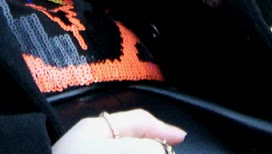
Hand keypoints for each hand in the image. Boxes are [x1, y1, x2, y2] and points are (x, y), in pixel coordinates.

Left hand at [51, 110, 186, 153]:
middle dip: (153, 147)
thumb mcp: (114, 149)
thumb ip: (143, 146)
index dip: (163, 128)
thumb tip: (161, 150)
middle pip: (133, 141)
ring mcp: (88, 153)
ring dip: (142, 151)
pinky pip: (112, 153)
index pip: (137, 121)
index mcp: (97, 128)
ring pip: (125, 149)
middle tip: (168, 153)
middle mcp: (92, 142)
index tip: (183, 138)